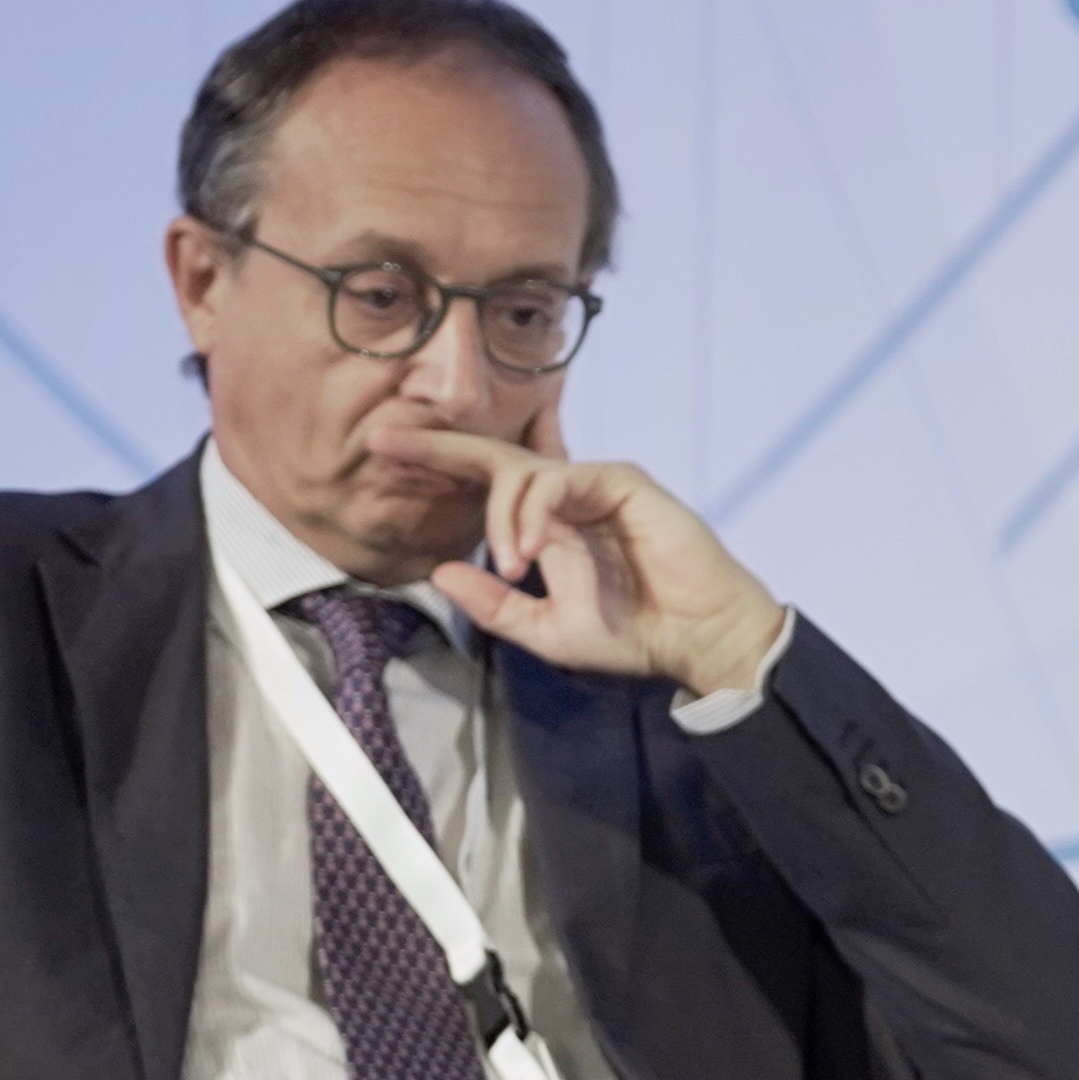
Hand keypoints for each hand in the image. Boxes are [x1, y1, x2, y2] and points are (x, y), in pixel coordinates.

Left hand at [368, 417, 796, 697]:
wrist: (698, 639)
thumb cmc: (634, 636)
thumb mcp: (545, 629)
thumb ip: (493, 605)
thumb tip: (437, 571)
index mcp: (548, 525)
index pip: (484, 484)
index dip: (435, 466)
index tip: (381, 455)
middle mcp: (567, 496)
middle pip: (492, 457)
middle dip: (434, 448)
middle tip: (380, 439)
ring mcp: (595, 484)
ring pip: (522, 473)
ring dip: (500, 516)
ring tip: (508, 564)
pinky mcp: (621, 482)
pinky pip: (560, 481)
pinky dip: (533, 513)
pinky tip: (526, 551)